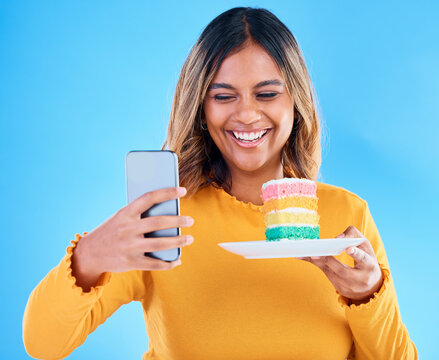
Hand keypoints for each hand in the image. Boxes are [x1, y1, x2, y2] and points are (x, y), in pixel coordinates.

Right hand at [72, 186, 194, 289]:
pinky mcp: (131, 262)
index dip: (167, 193)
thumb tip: (167, 211)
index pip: (149, 198)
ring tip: (189, 238)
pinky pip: (154, 264)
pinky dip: (168, 263)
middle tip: (190, 220)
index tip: (182, 190)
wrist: (89, 254)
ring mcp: (129, 246)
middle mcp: (127, 229)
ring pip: (160, 244)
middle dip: (178, 221)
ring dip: (178, 241)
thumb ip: (139, 214)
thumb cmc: (111, 231)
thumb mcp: (121, 218)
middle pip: (158, 222)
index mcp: (125, 213)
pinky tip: (177, 260)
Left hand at [299, 226, 383, 304]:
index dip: (356, 254)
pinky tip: (303, 257)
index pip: (363, 260)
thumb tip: (336, 238)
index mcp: (370, 266)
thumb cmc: (366, 260)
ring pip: (330, 273)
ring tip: (305, 253)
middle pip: (342, 270)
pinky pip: (325, 273)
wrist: (371, 287)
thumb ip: (353, 235)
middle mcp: (360, 279)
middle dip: (328, 260)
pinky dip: (315, 264)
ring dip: (317, 262)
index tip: (348, 248)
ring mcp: (349, 286)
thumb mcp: (365, 246)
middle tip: (315, 252)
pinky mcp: (339, 288)